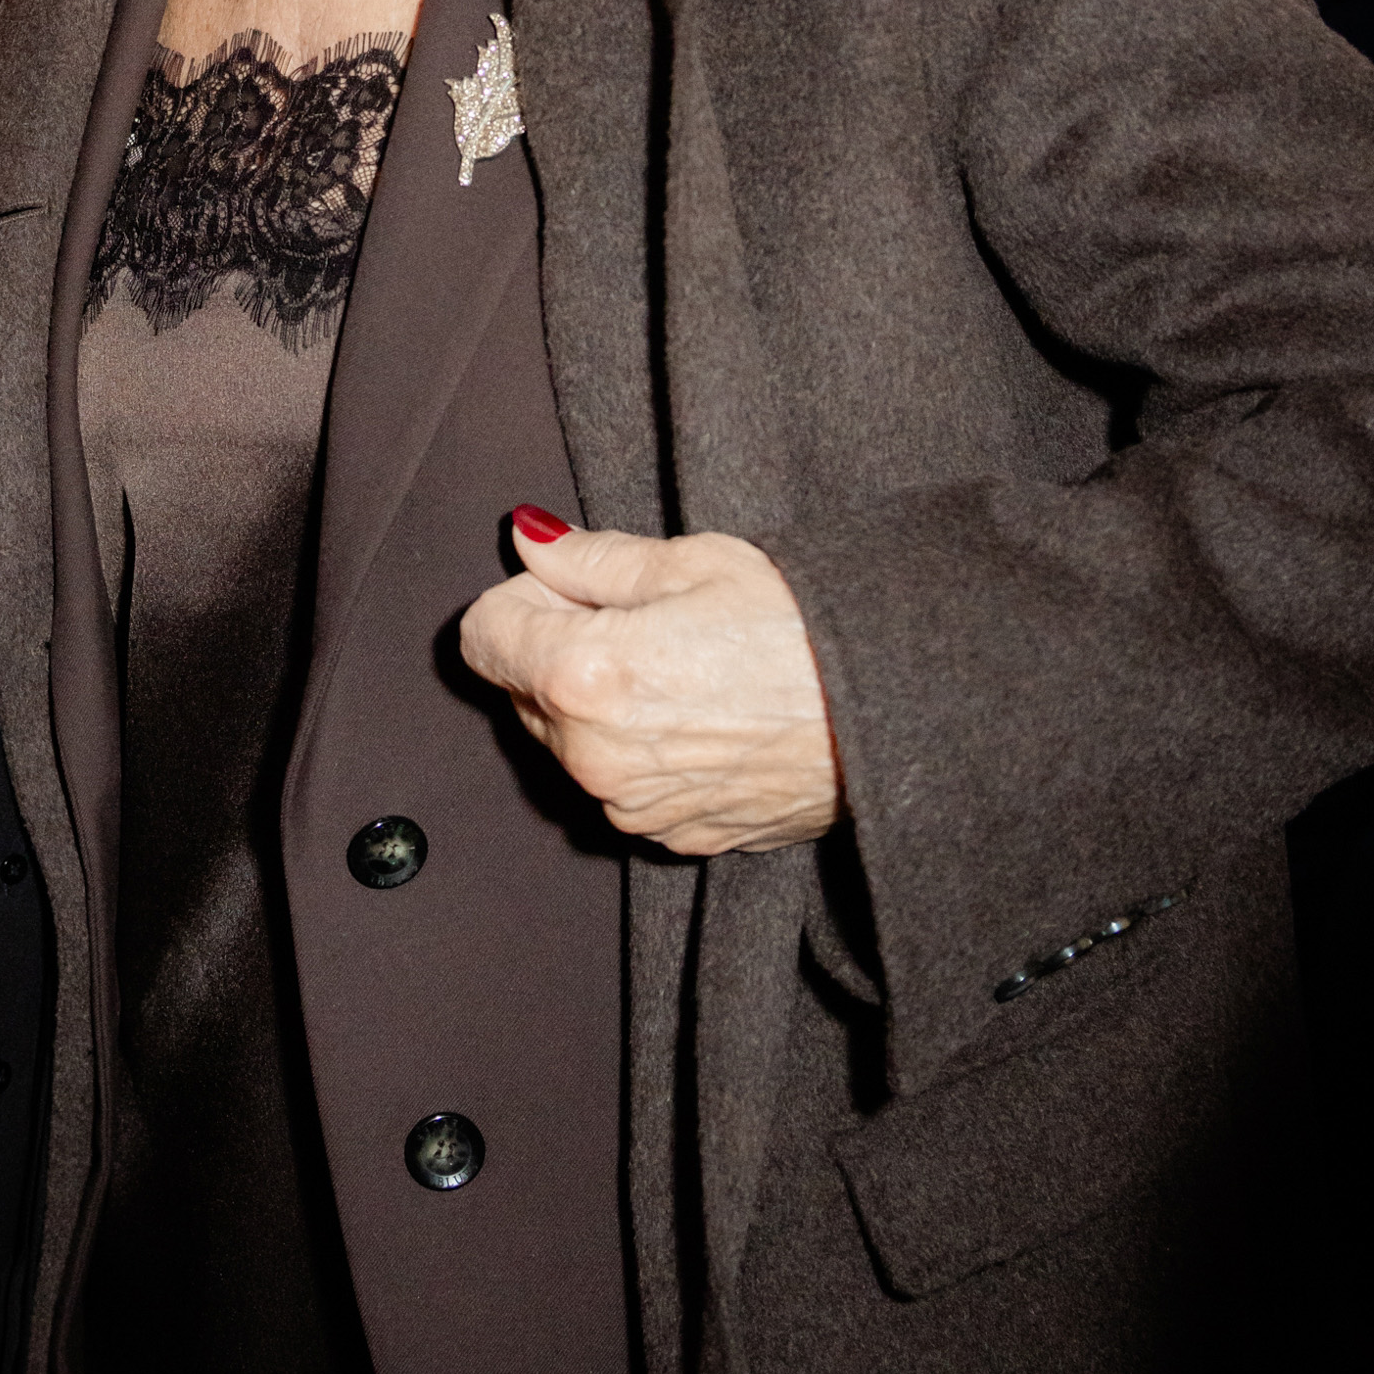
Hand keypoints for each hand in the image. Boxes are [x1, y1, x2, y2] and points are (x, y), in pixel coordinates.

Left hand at [458, 514, 841, 856]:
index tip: (578, 587)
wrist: (891, 718)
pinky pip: (622, 785)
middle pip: (522, 690)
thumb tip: (529, 538)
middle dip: (561, 651)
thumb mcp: (691, 563)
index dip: (527, 598)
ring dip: (600, 708)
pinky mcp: (670, 835)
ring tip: (688, 674)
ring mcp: (630, 806)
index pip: (482, 634)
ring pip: (571, 742)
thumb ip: (591, 559)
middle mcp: (591, 756)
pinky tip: (705, 720)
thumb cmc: (801, 630)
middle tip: (648, 624)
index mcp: (581, 676)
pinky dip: (641, 753)